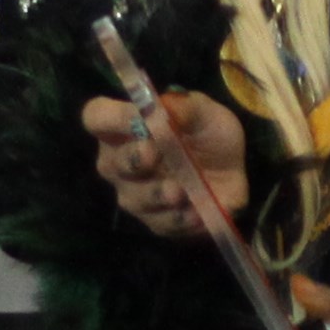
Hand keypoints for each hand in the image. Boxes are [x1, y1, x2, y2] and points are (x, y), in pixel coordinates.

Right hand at [83, 89, 247, 237]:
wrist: (233, 169)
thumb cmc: (208, 134)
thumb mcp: (206, 113)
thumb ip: (187, 107)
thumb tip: (166, 106)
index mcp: (124, 128)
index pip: (97, 117)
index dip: (111, 117)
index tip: (137, 117)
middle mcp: (120, 163)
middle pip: (110, 163)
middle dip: (132, 159)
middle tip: (153, 154)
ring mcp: (136, 195)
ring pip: (135, 198)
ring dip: (157, 193)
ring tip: (180, 190)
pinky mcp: (157, 221)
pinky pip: (161, 223)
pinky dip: (180, 219)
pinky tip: (197, 213)